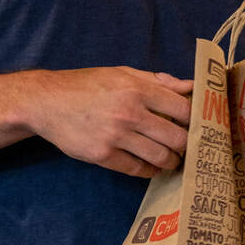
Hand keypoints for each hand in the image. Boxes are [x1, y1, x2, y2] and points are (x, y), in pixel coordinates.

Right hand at [22, 66, 192, 177]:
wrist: (45, 101)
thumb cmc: (88, 85)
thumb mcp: (122, 73)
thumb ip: (158, 81)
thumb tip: (191, 86)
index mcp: (138, 89)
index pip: (184, 109)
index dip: (197, 120)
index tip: (198, 126)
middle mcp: (129, 113)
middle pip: (178, 138)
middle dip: (187, 146)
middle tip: (187, 147)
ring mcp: (115, 136)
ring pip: (160, 157)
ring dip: (171, 162)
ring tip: (171, 159)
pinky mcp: (102, 155)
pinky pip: (138, 170)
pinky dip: (150, 171)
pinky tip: (152, 167)